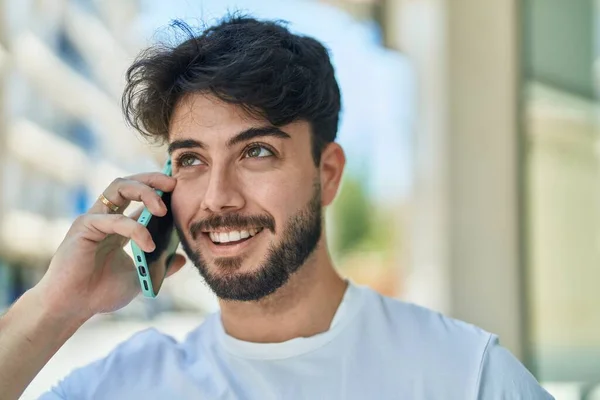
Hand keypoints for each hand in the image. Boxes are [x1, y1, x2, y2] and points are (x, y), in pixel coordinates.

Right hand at [34, 173, 186, 321]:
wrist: (71, 308)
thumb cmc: (100, 293)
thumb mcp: (139, 277)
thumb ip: (160, 266)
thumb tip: (183, 259)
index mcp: (118, 226)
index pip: (138, 197)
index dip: (158, 190)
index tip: (180, 191)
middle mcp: (105, 217)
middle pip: (129, 183)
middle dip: (152, 179)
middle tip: (174, 185)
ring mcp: (94, 219)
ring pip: (119, 187)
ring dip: (145, 192)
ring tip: (163, 208)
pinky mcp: (84, 227)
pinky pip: (115, 220)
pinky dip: (136, 229)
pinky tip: (149, 245)